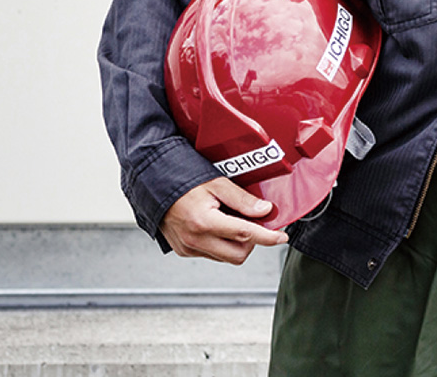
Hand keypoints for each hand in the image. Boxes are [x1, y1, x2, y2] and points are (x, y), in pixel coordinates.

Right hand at [160, 177, 288, 263]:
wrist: (154, 185)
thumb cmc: (185, 179)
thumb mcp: (217, 182)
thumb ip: (243, 199)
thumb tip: (265, 211)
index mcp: (204, 222)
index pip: (245, 235)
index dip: (268, 237)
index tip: (282, 238)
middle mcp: (195, 240)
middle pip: (238, 254)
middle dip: (252, 241)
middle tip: (253, 221)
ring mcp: (188, 248)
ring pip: (225, 257)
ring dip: (237, 243)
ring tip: (232, 219)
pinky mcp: (184, 251)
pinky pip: (212, 255)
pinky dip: (222, 244)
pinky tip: (218, 224)